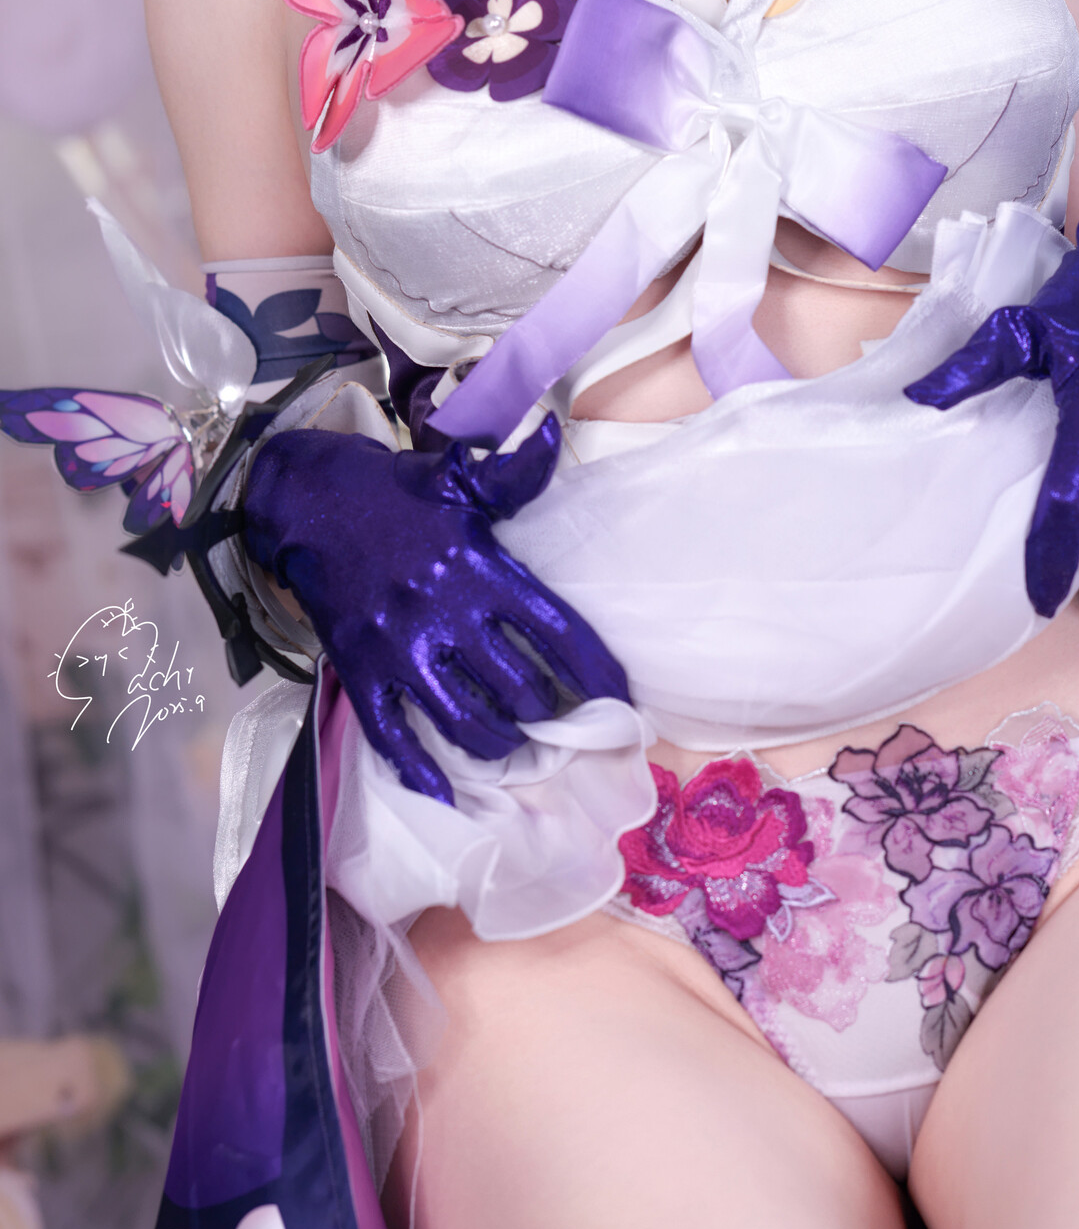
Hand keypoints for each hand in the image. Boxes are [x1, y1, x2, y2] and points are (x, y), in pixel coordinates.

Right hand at [243, 416, 628, 800]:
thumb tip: (555, 435)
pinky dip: (421, 772)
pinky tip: (448, 793)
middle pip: (518, 688)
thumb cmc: (396, 493)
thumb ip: (514, 474)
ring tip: (516, 748)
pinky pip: (391, 737)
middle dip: (547, 713)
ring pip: (464, 723)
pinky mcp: (358, 669)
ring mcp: (399, 648)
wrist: (307, 501)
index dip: (595, 671)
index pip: (555, 631)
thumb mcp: (457, 479)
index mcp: (480, 567)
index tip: (621, 699)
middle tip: (562, 723)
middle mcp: (444, 612)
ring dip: (499, 745)